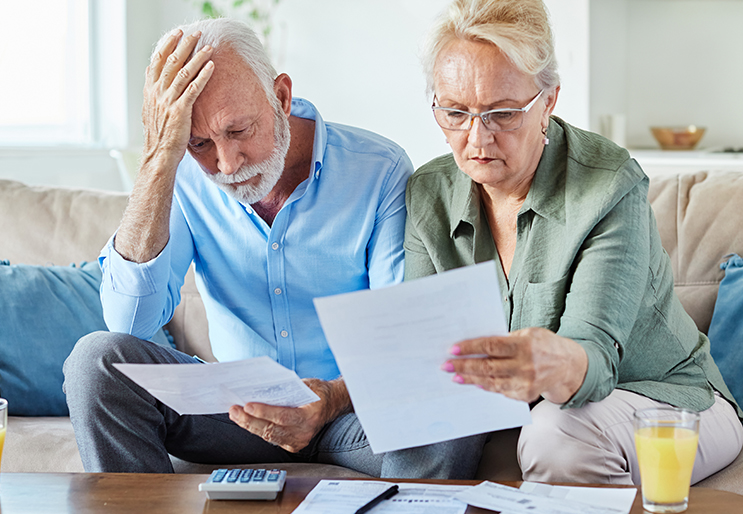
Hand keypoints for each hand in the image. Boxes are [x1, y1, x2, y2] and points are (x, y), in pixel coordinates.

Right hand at [141, 29, 213, 173]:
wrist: (158, 155)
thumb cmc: (159, 135)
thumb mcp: (151, 109)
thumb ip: (153, 91)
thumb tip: (150, 72)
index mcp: (150, 90)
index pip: (157, 61)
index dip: (167, 45)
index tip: (176, 33)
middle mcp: (157, 92)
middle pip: (171, 61)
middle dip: (184, 45)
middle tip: (196, 33)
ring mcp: (168, 101)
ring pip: (184, 72)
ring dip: (197, 57)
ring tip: (208, 46)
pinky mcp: (180, 111)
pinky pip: (193, 88)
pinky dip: (203, 75)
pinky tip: (211, 66)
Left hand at [228, 378, 351, 452]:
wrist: (332, 404)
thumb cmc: (318, 392)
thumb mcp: (306, 384)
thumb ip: (287, 389)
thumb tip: (262, 388)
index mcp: (310, 416)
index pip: (283, 416)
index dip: (264, 412)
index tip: (247, 405)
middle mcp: (304, 432)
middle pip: (271, 429)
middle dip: (249, 420)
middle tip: (234, 410)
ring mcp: (298, 441)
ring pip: (268, 436)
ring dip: (249, 425)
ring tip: (236, 415)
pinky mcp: (293, 445)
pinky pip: (271, 438)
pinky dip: (258, 430)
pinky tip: (247, 422)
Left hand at [441, 327, 587, 403]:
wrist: (569, 367)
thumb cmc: (545, 345)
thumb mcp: (529, 334)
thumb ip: (506, 339)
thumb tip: (478, 344)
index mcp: (525, 345)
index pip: (491, 346)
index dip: (470, 348)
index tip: (453, 349)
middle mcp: (526, 365)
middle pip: (487, 367)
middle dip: (464, 366)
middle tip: (446, 365)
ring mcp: (526, 383)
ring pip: (491, 382)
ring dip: (471, 379)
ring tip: (455, 376)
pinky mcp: (526, 395)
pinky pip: (500, 391)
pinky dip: (486, 387)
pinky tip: (474, 383)